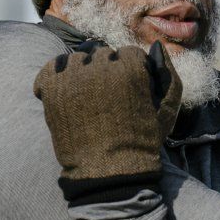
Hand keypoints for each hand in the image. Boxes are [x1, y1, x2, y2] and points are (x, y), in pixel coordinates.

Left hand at [32, 40, 181, 198]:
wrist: (108, 172)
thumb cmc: (141, 143)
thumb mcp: (166, 111)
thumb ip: (167, 74)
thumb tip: (154, 47)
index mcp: (131, 69)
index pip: (127, 53)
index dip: (128, 71)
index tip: (125, 90)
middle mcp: (101, 68)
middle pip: (101, 55)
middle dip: (104, 72)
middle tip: (104, 97)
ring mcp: (74, 78)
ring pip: (76, 59)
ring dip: (80, 72)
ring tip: (84, 97)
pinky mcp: (52, 90)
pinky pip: (51, 68)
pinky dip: (56, 76)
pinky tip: (64, 94)